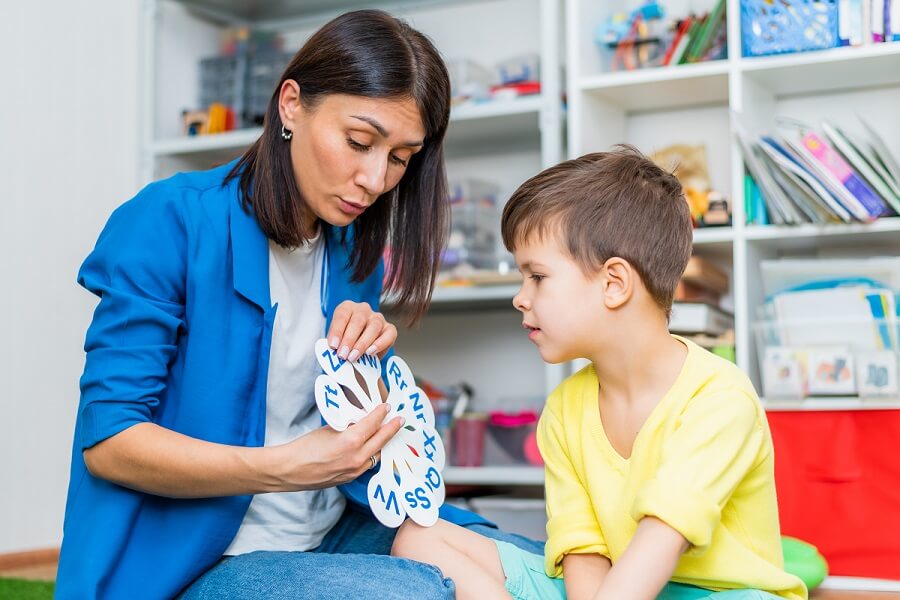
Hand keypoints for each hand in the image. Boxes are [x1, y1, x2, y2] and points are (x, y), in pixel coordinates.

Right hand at [268, 403, 402, 490]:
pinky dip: (371, 454)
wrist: (290, 470)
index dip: (381, 413)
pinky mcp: (349, 478)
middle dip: (391, 428)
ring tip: (387, 433)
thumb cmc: (304, 447)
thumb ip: (347, 426)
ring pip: (376, 454)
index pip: (373, 423)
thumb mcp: (329, 429)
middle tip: (399, 419)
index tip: (387, 407)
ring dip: (382, 442)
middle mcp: (356, 457)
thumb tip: (360, 422)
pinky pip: (367, 464)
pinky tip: (372, 448)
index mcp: (351, 441)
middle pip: (381, 440)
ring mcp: (354, 470)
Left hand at [327, 300, 397, 360]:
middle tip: (343, 354)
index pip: (342, 315)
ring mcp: (378, 318)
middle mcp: (363, 310)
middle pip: (358, 320)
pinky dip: (380, 344)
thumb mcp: (337, 341)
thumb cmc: (346, 343)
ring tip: (354, 357)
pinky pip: (389, 334)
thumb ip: (335, 345)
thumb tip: (332, 354)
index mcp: (347, 308)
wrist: (359, 351)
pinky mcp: (389, 329)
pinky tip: (370, 353)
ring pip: (374, 326)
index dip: (337, 331)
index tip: (333, 345)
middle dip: (349, 339)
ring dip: (363, 343)